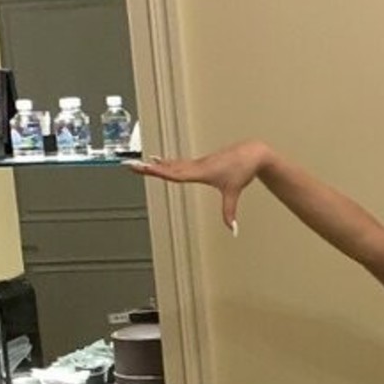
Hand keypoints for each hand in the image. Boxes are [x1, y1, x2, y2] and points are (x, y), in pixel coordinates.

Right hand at [128, 139, 271, 231]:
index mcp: (201, 171)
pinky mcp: (202, 162)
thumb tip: (233, 230)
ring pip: (173, 164)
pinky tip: (161, 161)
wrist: (252, 153)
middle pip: (168, 168)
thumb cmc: (242, 170)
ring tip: (141, 164)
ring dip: (156, 165)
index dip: (158, 171)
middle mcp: (196, 166)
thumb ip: (229, 213)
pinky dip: (168, 163)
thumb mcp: (233, 193)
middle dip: (149, 168)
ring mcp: (198, 163)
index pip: (174, 173)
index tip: (144, 167)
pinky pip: (180, 162)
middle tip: (131, 165)